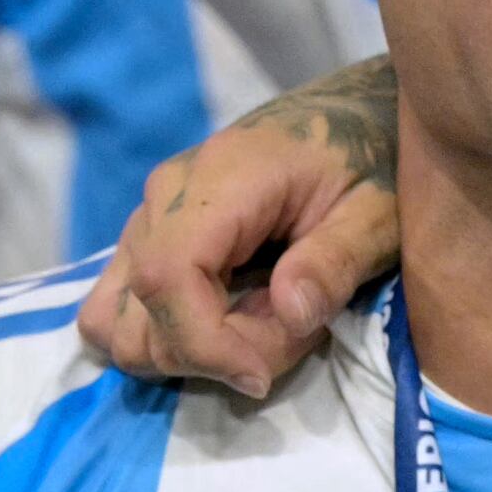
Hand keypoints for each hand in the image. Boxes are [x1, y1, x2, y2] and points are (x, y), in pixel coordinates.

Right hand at [77, 58, 396, 392]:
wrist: (353, 116)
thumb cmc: (373, 159)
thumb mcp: (379, 213)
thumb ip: (335, 262)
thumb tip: (289, 314)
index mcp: (219, 179)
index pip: (168, 277)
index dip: (205, 343)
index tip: (261, 375)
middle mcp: (165, 196)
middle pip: (137, 310)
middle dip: (210, 353)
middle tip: (290, 337)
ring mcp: (148, 218)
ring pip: (112, 318)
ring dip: (183, 350)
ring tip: (260, 330)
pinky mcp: (149, 238)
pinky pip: (122, 306)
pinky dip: (168, 335)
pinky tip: (232, 324)